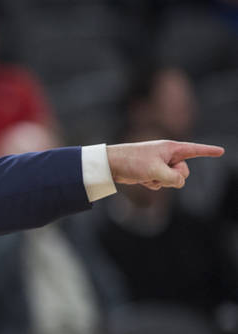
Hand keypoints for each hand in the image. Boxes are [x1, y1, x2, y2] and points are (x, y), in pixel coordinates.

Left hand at [106, 140, 223, 189]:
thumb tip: (180, 183)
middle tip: (159, 173)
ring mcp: (160, 165)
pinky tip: (142, 180)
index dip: (209, 151)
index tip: (221, 151)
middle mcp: (168, 156)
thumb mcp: (156, 171)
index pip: (195, 150)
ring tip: (147, 175)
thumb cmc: (133, 162)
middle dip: (174, 177)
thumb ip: (173, 178)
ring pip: (172, 180)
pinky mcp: (152, 173)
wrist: (112, 164)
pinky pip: (161, 184)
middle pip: (184, 173)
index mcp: (172, 148)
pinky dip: (153, 184)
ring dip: (161, 182)